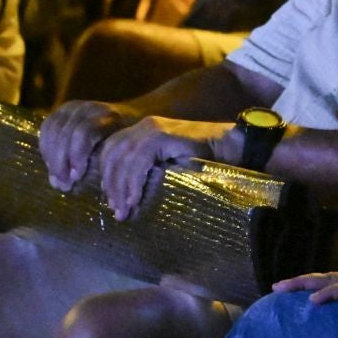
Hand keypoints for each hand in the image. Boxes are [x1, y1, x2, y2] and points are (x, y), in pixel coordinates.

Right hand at [38, 100, 136, 191]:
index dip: (76, 156)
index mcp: (108, 117)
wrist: (130, 115)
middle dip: (60, 162)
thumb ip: (115, 166)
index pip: (83, 133)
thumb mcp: (128, 151)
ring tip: (56, 178)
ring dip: (51, 157)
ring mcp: (74, 107)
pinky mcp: (62, 110)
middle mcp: (89, 108)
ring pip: (53, 130)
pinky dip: (46, 147)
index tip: (76, 178)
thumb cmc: (129, 142)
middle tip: (63, 185)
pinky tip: (50, 164)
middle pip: (65, 133)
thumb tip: (109, 199)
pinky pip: (47, 127)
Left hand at [97, 115, 231, 220]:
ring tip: (124, 210)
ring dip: (119, 187)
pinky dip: (132, 182)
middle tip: (116, 210)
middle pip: (111, 154)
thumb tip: (123, 200)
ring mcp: (152, 129)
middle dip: (109, 184)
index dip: (105, 176)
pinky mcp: (163, 136)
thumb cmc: (204, 164)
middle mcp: (144, 127)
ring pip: (121, 158)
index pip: (110, 151)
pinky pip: (138, 161)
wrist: (232, 148)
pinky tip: (134, 200)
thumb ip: (147, 174)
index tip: (110, 201)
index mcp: (142, 132)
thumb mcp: (168, 169)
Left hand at [275, 263, 337, 303]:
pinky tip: (313, 300)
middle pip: (325, 279)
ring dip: (305, 284)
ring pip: (331, 280)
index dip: (314, 286)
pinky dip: (330, 295)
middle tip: (274, 287)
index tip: (292, 293)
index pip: (336, 284)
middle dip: (299, 283)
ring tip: (282, 288)